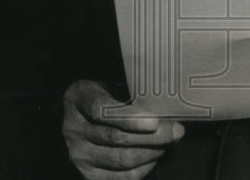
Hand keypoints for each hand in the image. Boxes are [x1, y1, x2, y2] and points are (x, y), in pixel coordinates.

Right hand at [62, 79, 184, 179]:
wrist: (78, 118)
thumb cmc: (102, 95)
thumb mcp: (108, 80)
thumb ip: (127, 86)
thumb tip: (164, 98)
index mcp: (78, 98)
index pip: (102, 110)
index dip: (129, 118)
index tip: (154, 121)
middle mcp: (73, 129)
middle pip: (116, 138)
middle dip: (152, 136)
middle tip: (176, 130)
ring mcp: (80, 155)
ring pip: (121, 159)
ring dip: (152, 152)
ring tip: (169, 141)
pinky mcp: (89, 175)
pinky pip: (122, 177)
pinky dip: (144, 167)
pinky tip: (155, 154)